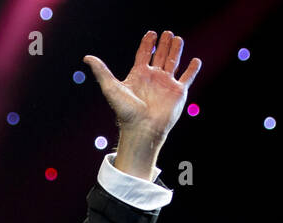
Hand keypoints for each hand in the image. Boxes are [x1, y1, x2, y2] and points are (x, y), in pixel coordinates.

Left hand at [84, 30, 200, 141]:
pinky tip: (195, 60)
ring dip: (176, 50)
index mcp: (139, 75)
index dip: (147, 43)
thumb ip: (101, 72)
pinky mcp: (178, 92)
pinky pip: (188, 77)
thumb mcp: (111, 88)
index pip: (144, 54)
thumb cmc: (126, 112)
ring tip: (177, 39)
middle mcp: (153, 78)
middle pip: (160, 56)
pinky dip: (193, 69)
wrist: (142, 129)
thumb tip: (87, 58)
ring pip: (174, 62)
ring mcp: (167, 84)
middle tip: (166, 33)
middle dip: (163, 44)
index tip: (151, 33)